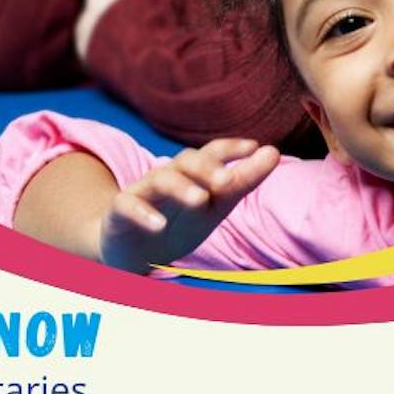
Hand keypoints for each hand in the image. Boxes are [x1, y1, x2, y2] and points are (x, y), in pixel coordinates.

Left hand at [75, 0, 171, 61]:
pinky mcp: (81, 42)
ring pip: (91, 17)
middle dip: (110, 3)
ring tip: (122, 42)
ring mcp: (86, 18)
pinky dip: (95, 44)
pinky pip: (86, 39)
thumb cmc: (160, 24)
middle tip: (128, 20)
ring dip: (101, 24)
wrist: (146, 59)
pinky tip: (113, 54)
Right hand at [100, 139, 279, 273]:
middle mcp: (168, 176)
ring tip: (200, 200)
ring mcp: (143, 192)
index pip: (211, 153)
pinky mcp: (121, 212)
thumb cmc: (178, 220)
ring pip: (160, 180)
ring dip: (181, 188)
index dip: (231, 148)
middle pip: (186, 162)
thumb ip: (242, 181)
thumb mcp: (214, 206)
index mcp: (192, 174)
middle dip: (207, 168)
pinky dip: (143, 214)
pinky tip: (158, 224)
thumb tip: (273, 152)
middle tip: (226, 180)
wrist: (129, 247)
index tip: (255, 146)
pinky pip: (128, 206)